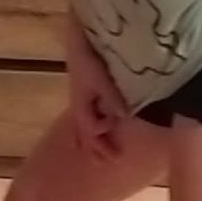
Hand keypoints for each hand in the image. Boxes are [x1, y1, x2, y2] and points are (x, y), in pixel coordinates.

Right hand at [67, 19, 128, 160]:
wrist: (77, 37)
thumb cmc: (89, 57)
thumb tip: (124, 117)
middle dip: (96, 148)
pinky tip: (92, 126)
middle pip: (84, 132)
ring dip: (89, 140)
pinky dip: (85, 127)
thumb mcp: (101, 78)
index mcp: (82, 104)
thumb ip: (111, 98)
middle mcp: (79, 104)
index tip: (115, 143)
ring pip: (81, 125)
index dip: (102, 138)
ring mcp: (79, 96)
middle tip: (108, 163)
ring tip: (94, 155)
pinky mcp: (82, 88)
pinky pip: (82, 115)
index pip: (90, 130)